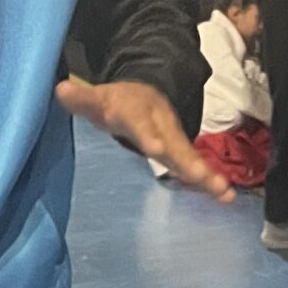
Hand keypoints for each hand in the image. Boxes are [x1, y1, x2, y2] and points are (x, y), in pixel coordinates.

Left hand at [56, 76, 234, 202]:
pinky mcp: (181, 154)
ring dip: (206, 175)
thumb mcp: (98, 97)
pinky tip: (225, 197)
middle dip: (188, 161)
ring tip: (222, 191)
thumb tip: (61, 90)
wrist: (147, 91)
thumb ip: (81, 98)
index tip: (154, 147)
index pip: (141, 124)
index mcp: (137, 113)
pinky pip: (196, 168)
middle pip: (175, 145)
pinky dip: (210, 182)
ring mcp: (174, 140)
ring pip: (190, 158)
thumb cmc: (119, 102)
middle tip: (200, 175)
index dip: (147, 134)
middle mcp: (160, 127)